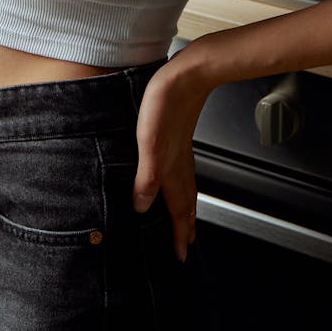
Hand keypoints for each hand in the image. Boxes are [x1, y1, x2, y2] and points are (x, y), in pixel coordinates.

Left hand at [131, 55, 211, 261]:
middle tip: (186, 245)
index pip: (178, 210)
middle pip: (186, 202)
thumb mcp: (150, 142)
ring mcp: (182, 150)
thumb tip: (141, 207)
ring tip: (186, 220)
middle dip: (186, 226)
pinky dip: (182, 184)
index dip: (179, 234)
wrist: (190, 74)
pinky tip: (175, 177)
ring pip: (186, 187)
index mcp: (172, 169)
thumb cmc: (168, 103)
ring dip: (186, 207)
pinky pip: (183, 171)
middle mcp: (180, 163)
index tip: (180, 256)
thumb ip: (147, 176)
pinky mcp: (179, 137)